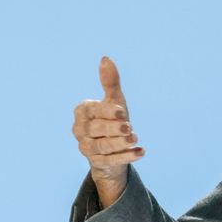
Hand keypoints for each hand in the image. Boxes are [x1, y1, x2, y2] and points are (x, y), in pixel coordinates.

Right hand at [72, 56, 143, 207]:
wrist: (112, 147)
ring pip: (102, 146)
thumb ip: (110, 82)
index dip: (106, 111)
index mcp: (82, 111)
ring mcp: (86, 148)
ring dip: (120, 143)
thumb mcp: (114, 100)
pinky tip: (141, 152)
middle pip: (96, 129)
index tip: (121, 111)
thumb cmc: (112, 118)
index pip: (92, 110)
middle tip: (129, 127)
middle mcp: (79, 130)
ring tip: (135, 138)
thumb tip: (105, 58)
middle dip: (113, 128)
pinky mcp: (96, 163)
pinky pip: (111, 161)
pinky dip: (127, 156)